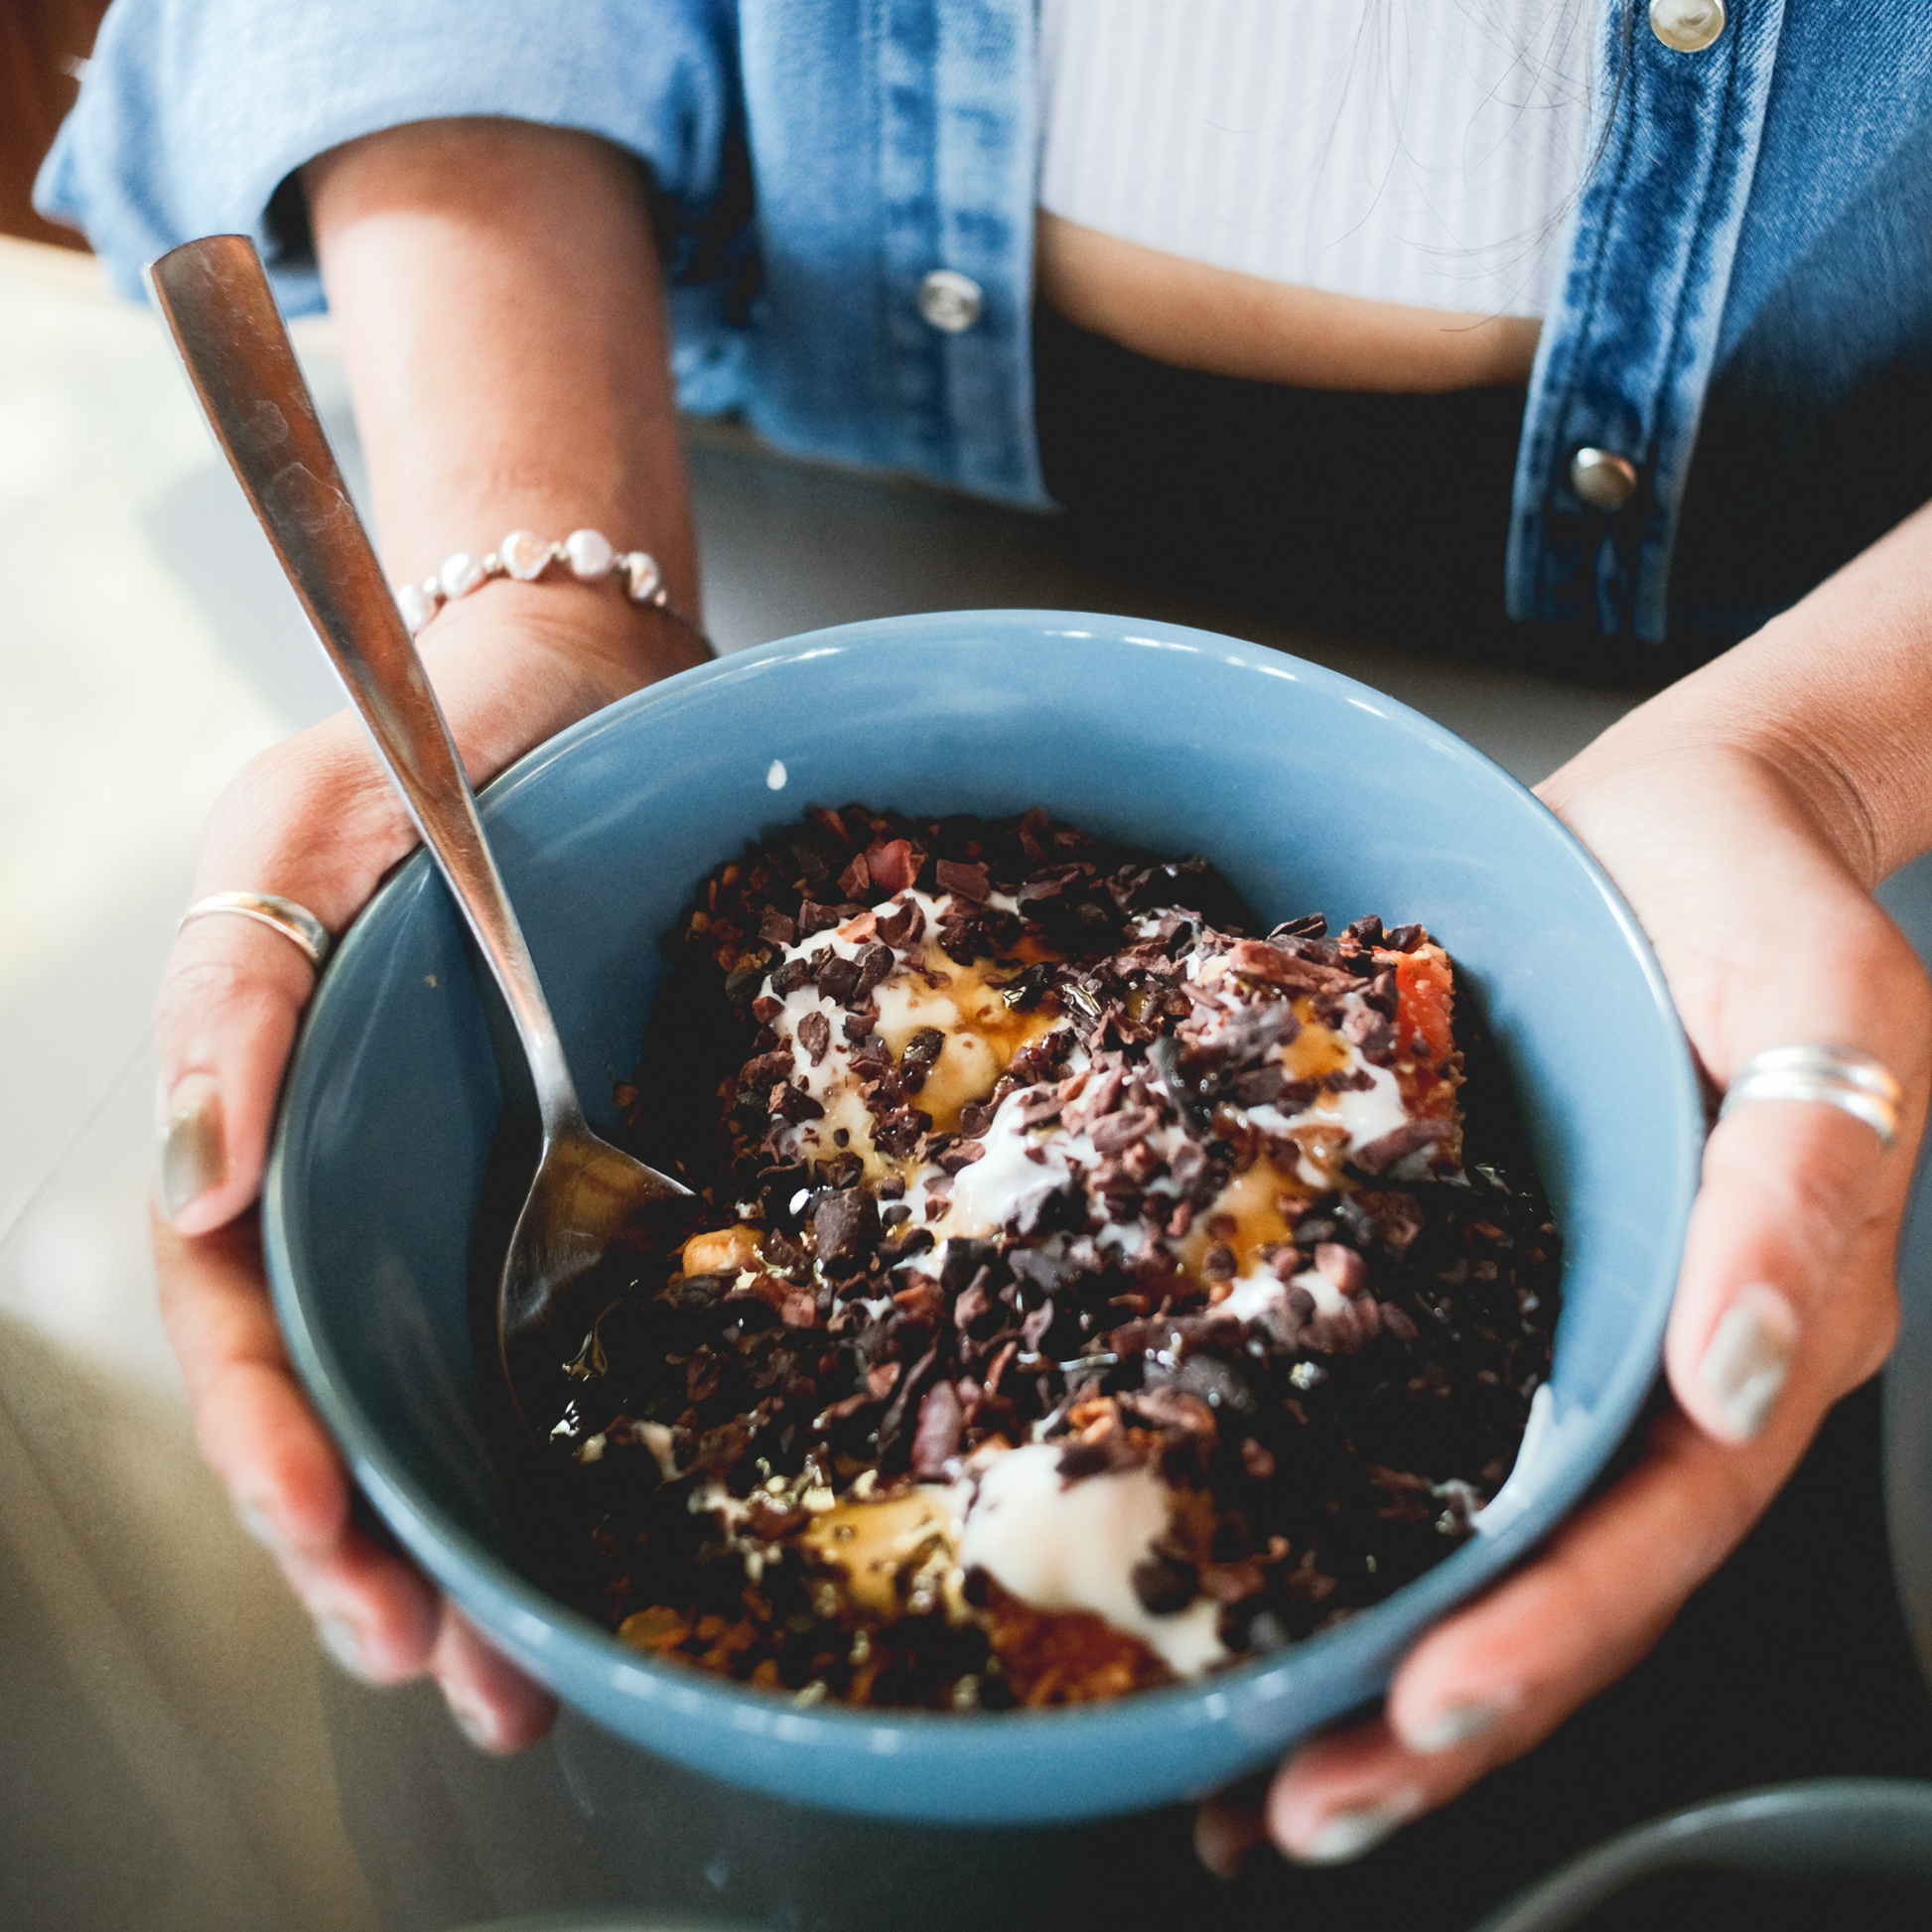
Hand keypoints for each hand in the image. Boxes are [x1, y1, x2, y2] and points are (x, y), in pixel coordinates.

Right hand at [153, 588, 703, 1747]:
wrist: (573, 692)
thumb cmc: (409, 750)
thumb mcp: (288, 837)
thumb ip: (227, 1000)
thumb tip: (193, 1197)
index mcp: (267, 1133)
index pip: (243, 1325)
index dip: (275, 1448)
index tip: (333, 1547)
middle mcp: (361, 1185)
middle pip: (346, 1401)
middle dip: (376, 1553)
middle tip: (448, 1673)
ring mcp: (465, 1188)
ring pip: (450, 1395)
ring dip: (477, 1540)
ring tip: (524, 1679)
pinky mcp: (572, 1170)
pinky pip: (565, 1319)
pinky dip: (579, 1434)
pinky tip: (617, 1531)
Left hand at [1198, 724, 1931, 1872]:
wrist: (1682, 821)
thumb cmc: (1754, 899)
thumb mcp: (1824, 1011)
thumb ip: (1802, 1195)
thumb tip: (1745, 1381)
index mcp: (1752, 1324)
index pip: (1658, 1523)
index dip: (1552, 1629)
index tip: (1431, 1703)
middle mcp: (1657, 1361)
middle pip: (1563, 1579)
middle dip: (1440, 1711)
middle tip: (1298, 1804)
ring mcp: (1564, 1334)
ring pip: (1484, 1543)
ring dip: (1380, 1668)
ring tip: (1250, 1773)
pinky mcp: (1483, 1286)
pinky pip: (1417, 1433)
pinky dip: (1339, 1530)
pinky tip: (1250, 1597)